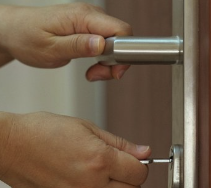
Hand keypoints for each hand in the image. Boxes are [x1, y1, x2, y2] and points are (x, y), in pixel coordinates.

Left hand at [0, 3, 131, 80]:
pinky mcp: (88, 28)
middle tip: (97, 75)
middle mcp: (89, 15)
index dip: (123, 53)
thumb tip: (102, 44)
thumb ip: (78, 46)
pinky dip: (103, 59)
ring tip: (92, 72)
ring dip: (108, 63)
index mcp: (82, 17)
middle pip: (121, 38)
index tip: (112, 70)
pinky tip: (92, 66)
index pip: (120, 30)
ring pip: (115, 43)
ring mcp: (90, 21)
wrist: (14, 31)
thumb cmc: (27, 38)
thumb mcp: (51, 48)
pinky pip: (106, 44)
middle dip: (115, 62)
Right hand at [0, 112, 150, 187]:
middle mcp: (92, 187)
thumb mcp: (88, 128)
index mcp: (100, 161)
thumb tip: (145, 152)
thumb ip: (121, 144)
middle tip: (119, 172)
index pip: (140, 174)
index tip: (132, 163)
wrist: (12, 147)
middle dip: (130, 181)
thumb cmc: (44, 134)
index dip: (139, 166)